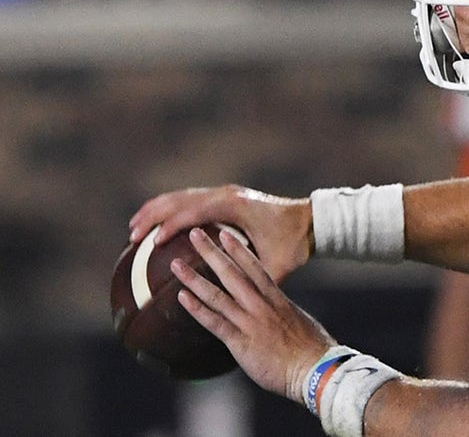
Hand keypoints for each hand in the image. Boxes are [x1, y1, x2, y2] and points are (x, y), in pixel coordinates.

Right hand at [130, 185, 312, 281]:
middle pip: (180, 199)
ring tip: (135, 227)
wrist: (310, 221)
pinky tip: (156, 222)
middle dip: (153, 216)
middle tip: (131, 236)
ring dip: (156, 210)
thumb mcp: (276, 264)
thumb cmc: (294, 244)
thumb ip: (255, 278)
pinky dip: (169, 208)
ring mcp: (225, 193)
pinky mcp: (225, 197)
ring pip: (181, 196)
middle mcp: (227, 195)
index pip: (193, 212)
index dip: (171, 226)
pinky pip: (189, 198)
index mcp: (235, 206)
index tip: (152, 243)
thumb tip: (235, 302)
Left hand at [173, 227, 336, 402]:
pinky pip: (214, 322)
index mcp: (277, 300)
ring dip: (194, 278)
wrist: (315, 369)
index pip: (254, 268)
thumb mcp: (299, 322)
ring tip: (176, 264)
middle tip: (195, 234)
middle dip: (212, 252)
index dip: (238, 250)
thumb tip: (279, 312)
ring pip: (217, 295)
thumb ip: (283, 314)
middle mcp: (261, 306)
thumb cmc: (312, 350)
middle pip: (232, 274)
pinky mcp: (241, 342)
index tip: (225, 234)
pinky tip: (181, 297)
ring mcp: (250, 322)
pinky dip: (197, 309)